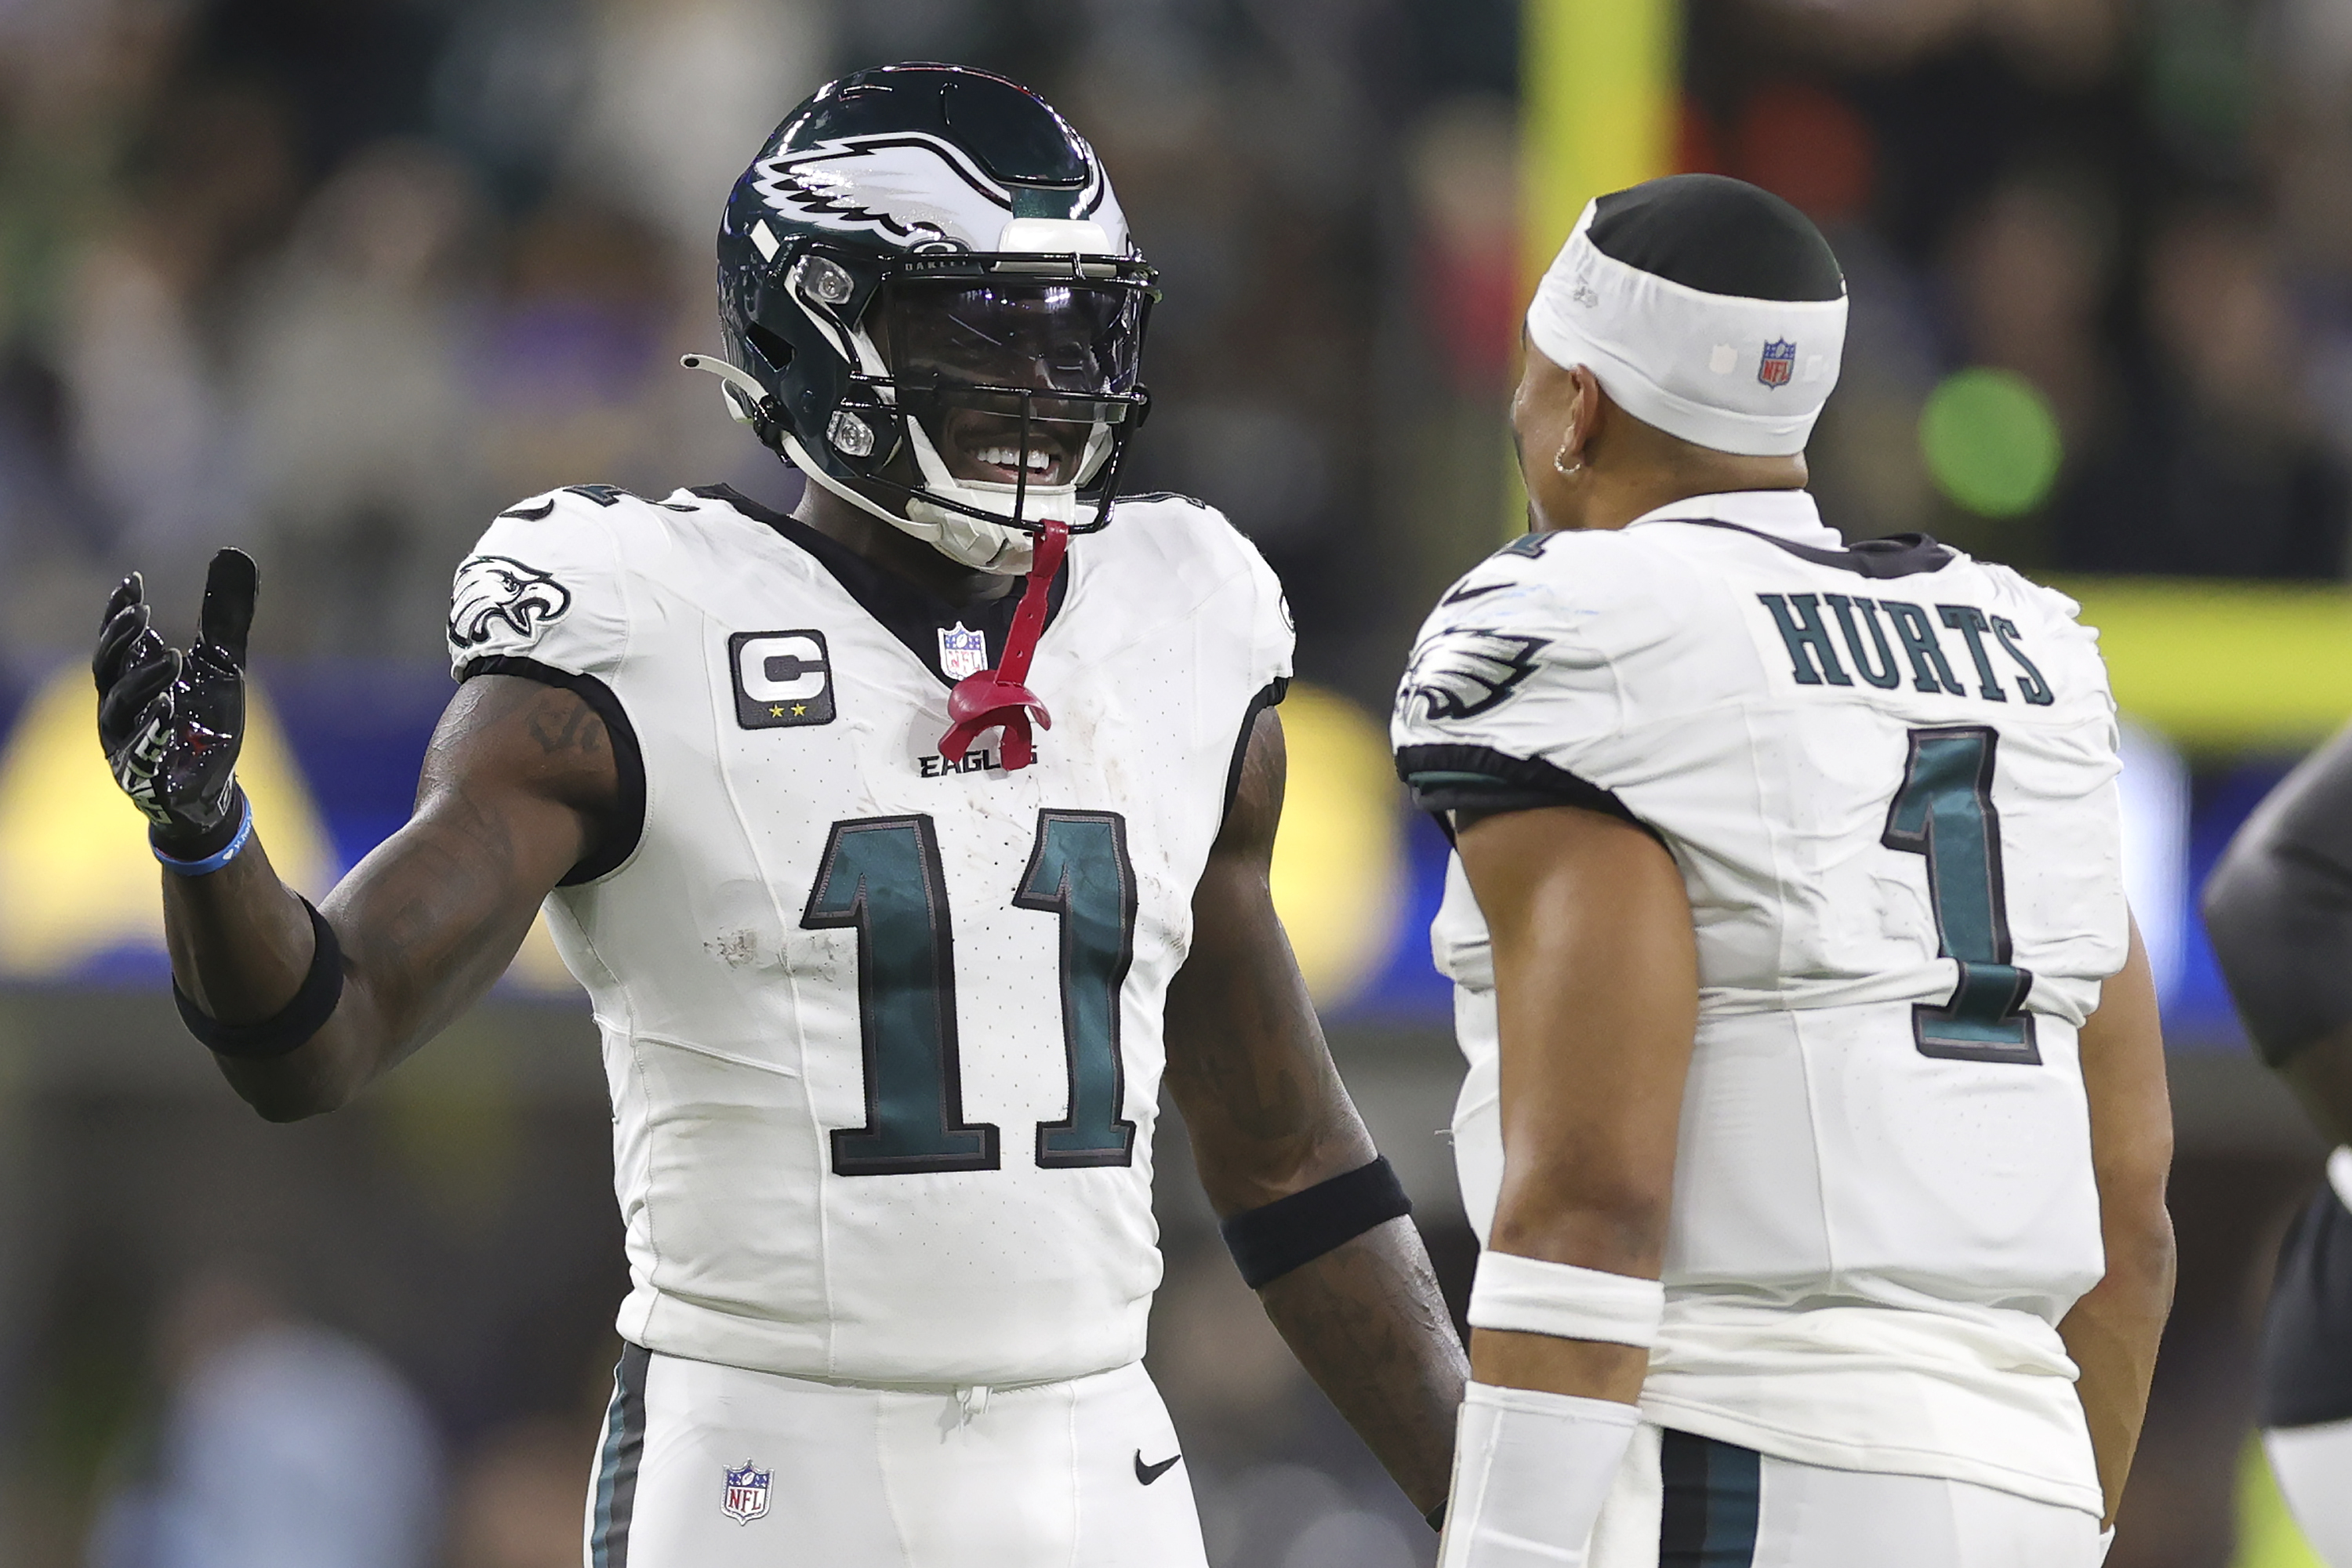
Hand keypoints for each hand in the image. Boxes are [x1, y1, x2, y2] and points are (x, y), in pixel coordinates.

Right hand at [94, 549, 257, 853]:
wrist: (212, 788)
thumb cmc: (208, 724)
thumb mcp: (224, 665)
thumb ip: (226, 619)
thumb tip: (234, 557)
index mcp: (133, 679)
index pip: (116, 641)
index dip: (118, 612)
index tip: (133, 583)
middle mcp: (120, 707)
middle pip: (105, 667)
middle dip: (120, 638)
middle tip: (144, 614)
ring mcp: (125, 740)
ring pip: (119, 704)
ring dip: (143, 678)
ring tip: (174, 657)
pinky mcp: (141, 771)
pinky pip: (140, 747)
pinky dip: (153, 725)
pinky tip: (170, 706)